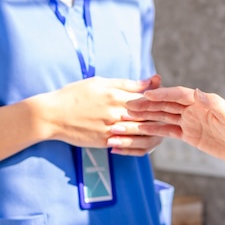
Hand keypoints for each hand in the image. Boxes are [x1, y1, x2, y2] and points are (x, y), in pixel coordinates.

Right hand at [36, 75, 163, 153]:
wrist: (51, 115)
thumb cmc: (75, 95)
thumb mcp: (100, 83)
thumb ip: (127, 84)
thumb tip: (152, 80)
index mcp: (116, 95)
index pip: (147, 98)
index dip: (161, 100)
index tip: (170, 100)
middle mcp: (115, 112)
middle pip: (147, 116)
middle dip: (161, 116)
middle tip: (173, 116)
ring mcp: (110, 128)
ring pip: (140, 131)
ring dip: (153, 130)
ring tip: (163, 129)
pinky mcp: (104, 141)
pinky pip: (127, 144)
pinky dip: (138, 142)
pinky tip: (146, 140)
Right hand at [124, 86, 224, 164]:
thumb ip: (215, 104)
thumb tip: (198, 92)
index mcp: (202, 102)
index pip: (178, 95)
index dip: (162, 94)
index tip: (146, 95)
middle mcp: (193, 109)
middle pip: (166, 104)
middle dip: (147, 105)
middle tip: (128, 105)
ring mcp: (190, 122)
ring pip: (164, 116)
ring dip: (147, 116)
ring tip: (129, 116)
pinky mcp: (189, 135)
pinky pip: (168, 131)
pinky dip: (155, 130)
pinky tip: (141, 129)